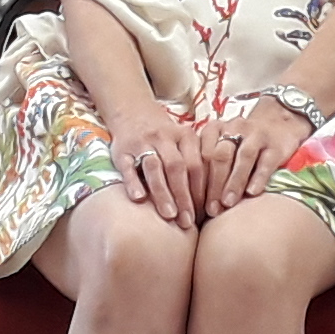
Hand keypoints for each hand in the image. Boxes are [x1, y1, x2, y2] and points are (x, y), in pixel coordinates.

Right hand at [110, 103, 210, 224]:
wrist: (132, 112)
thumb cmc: (166, 139)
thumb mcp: (184, 142)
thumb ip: (196, 165)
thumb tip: (211, 204)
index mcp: (184, 135)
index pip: (196, 165)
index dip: (201, 191)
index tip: (204, 214)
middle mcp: (164, 137)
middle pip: (177, 167)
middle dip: (184, 196)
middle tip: (187, 221)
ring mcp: (142, 143)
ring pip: (154, 167)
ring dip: (162, 192)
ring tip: (169, 215)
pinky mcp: (122, 150)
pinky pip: (127, 167)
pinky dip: (133, 183)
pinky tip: (139, 199)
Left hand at [206, 93, 311, 206]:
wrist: (277, 124)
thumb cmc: (240, 146)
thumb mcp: (221, 148)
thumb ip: (208, 168)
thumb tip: (194, 203)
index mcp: (214, 129)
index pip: (202, 154)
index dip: (196, 180)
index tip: (195, 204)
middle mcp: (234, 128)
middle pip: (221, 156)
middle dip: (214, 185)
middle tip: (211, 209)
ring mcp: (256, 135)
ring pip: (244, 157)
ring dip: (234, 182)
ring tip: (228, 203)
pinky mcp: (276, 145)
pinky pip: (266, 161)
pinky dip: (259, 177)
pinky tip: (252, 192)